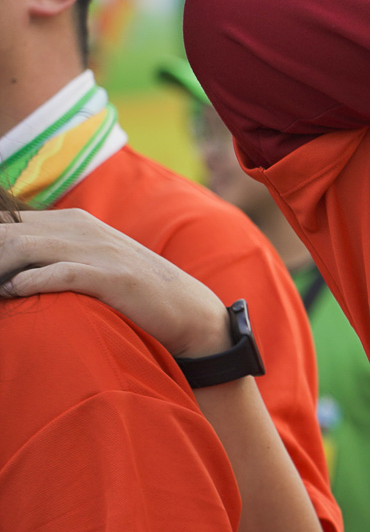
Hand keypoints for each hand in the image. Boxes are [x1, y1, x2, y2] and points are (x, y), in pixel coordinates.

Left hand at [0, 208, 229, 356]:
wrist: (189, 309)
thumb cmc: (135, 292)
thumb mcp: (94, 260)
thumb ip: (57, 252)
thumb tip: (14, 260)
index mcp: (74, 221)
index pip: (8, 222)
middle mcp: (82, 229)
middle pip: (8, 231)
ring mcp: (98, 251)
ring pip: (24, 247)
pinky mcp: (113, 277)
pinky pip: (59, 273)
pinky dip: (28, 282)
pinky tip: (13, 292)